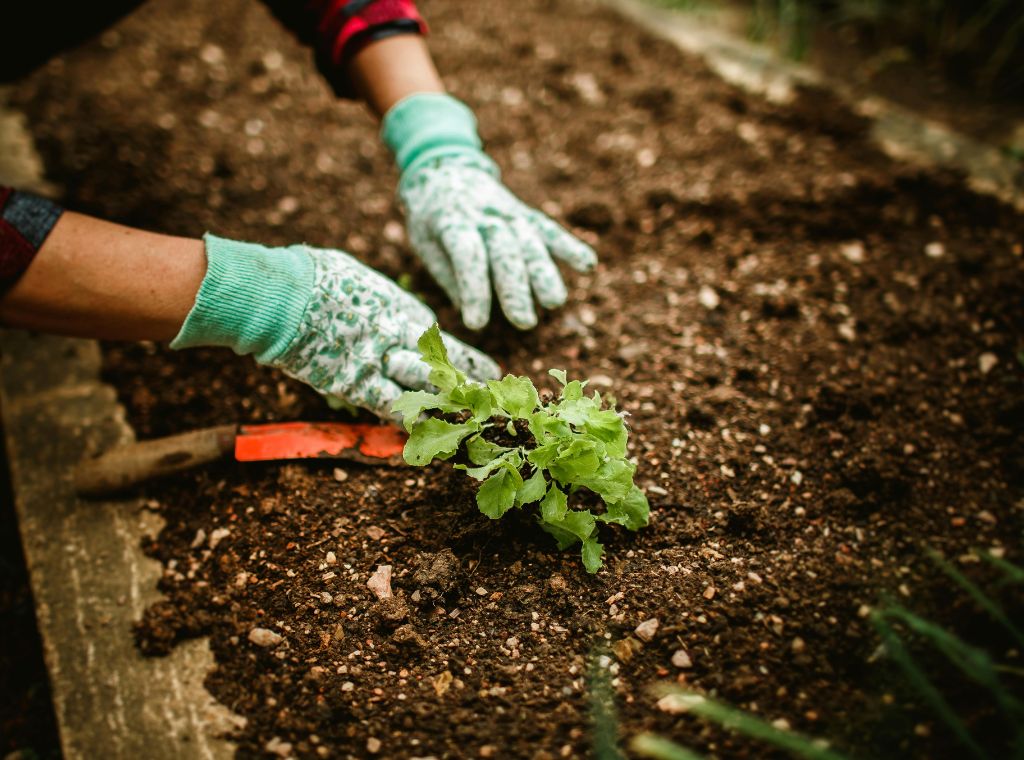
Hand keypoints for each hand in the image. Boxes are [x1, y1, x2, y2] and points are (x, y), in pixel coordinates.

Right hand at [171, 235, 499, 418]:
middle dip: (469, 388)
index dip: (467, 360)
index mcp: (403, 309)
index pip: (443, 342)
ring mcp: (380, 363)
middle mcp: (400, 338)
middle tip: (491, 404)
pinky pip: (389, 407)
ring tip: (469, 424)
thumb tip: (379, 303)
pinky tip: (422, 436)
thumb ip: (378, 300)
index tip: (489, 372)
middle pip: (444, 369)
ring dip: (446, 409)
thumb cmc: (315, 276)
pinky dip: (405, 422)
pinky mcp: (355, 385)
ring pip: (425, 391)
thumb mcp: (359, 280)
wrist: (285, 294)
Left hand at [401, 154, 596, 329]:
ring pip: (530, 243)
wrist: (445, 169)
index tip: (476, 323)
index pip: (467, 255)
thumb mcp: (424, 242)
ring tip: (554, 302)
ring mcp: (509, 213)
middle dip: (515, 288)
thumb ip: (448, 274)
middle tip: (523, 322)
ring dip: (544, 273)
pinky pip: (549, 230)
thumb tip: (470, 309)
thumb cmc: (431, 218)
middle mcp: (485, 215)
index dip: (473, 289)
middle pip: (504, 252)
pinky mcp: (526, 215)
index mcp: (452, 221)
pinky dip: (569, 246)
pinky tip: (588, 265)